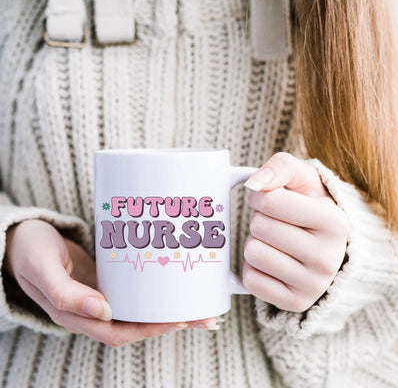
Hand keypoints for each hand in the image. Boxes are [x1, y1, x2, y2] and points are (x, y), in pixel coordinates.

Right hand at [4, 219, 218, 345]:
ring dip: (166, 308)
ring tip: (198, 301)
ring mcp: (99, 295)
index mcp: (74, 314)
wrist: (19, 239)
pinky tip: (170, 284)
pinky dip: (152, 293)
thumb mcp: (42, 268)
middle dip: (170, 322)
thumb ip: (66, 292)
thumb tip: (103, 311)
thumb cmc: (28, 251)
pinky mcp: (104, 280)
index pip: (118, 332)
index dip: (150, 329)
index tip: (179, 320)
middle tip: (204, 315)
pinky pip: (131, 293)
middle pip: (136, 324)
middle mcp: (91, 310)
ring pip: (137, 310)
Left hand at [242, 153, 348, 311]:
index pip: (269, 200)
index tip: (271, 201)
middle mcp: (328, 257)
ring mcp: (314, 285)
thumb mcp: (303, 180)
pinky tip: (272, 263)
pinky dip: (253, 268)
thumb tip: (254, 183)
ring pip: (253, 253)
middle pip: (259, 227)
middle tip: (275, 224)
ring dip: (255, 243)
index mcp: (334, 221)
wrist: (324, 248)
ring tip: (274, 243)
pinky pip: (251, 280)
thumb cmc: (308, 208)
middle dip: (259, 220)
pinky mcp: (295, 302)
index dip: (261, 197)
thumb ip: (280, 167)